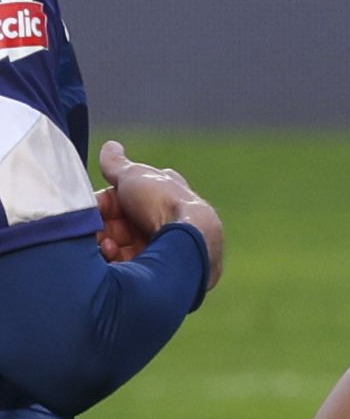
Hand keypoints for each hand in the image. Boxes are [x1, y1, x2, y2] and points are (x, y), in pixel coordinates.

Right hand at [95, 141, 225, 292]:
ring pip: (120, 248)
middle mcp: (163, 224)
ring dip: (106, 245)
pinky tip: (111, 257)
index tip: (91, 207)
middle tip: (94, 230)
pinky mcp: (159, 272)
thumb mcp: (135, 177)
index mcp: (161, 199)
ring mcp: (161, 248)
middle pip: (118, 227)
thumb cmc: (163, 200)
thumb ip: (118, 165)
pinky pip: (128, 269)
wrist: (188, 235)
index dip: (104, 204)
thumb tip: (110, 146)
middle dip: (102, 228)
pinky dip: (114, 261)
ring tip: (106, 245)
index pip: (123, 201)